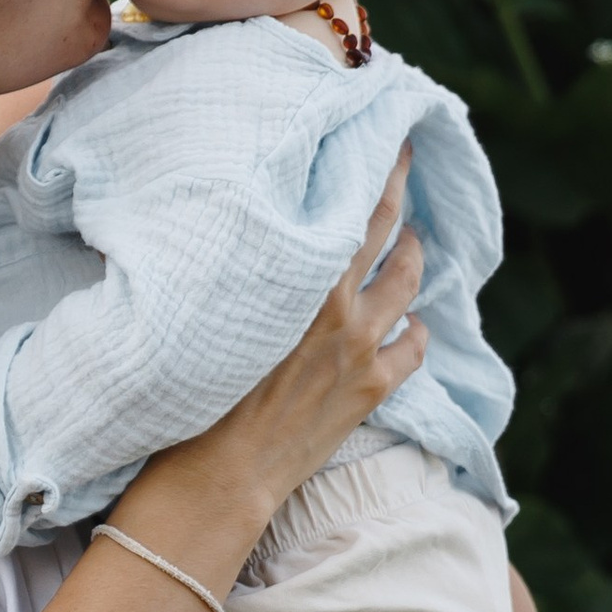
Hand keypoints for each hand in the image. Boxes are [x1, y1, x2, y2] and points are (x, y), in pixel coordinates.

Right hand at [138, 146, 426, 539]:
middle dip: (399, 188)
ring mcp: (362, 347)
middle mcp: (339, 304)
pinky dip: (417, 330)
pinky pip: (414, 347)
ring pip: (408, 284)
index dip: (371, 168)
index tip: (380, 138)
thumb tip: (231, 236)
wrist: (220, 474)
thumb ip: (233, 268)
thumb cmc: (195, 391)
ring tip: (415, 242)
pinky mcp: (372, 388)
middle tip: (406, 157)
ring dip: (413, 257)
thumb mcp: (209, 312)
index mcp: (298, 279)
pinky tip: (413, 324)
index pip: (347, 204)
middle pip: (386, 229)